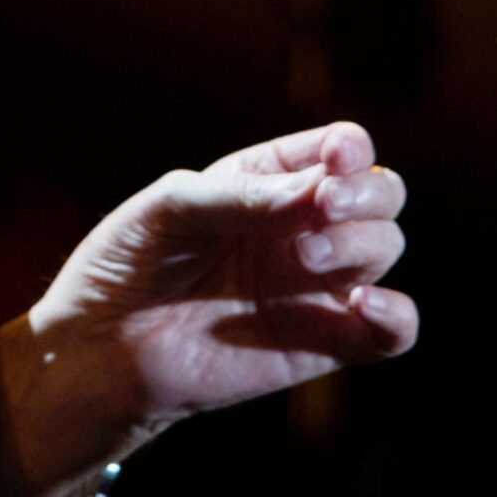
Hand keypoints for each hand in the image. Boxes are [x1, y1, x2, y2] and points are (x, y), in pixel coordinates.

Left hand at [0, 122, 416, 496]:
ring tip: (303, 255)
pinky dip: (396, 316)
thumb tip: (319, 193)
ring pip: (385, 249)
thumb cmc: (129, 264)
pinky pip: (393, 332)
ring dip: (359, 243)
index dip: (348, 149)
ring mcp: (315, 285)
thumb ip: (243, 197)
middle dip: (366, 192)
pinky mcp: (322, 344)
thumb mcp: (172, 209)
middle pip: (381, 193)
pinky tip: (362, 303)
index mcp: (268, 179)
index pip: (340, 149)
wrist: (100, 348)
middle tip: (322, 206)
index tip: (333, 160)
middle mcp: (302, 227)